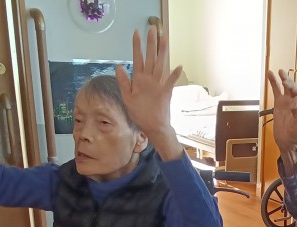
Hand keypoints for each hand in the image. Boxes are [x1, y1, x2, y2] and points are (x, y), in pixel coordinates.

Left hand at [116, 27, 182, 159]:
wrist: (152, 128)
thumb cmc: (140, 115)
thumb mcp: (127, 98)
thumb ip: (123, 82)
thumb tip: (119, 66)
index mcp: (139, 80)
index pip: (138, 59)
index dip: (137, 46)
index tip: (136, 33)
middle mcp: (149, 80)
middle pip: (151, 58)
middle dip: (151, 43)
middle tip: (152, 28)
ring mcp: (158, 86)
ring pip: (160, 65)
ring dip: (162, 53)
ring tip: (165, 39)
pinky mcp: (165, 94)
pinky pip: (170, 83)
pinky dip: (173, 76)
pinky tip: (178, 67)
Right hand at [267, 69, 296, 173]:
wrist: (286, 141)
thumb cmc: (296, 135)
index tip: (291, 107)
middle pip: (295, 89)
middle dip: (291, 85)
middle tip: (286, 83)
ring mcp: (288, 101)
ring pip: (287, 87)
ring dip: (285, 79)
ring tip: (281, 72)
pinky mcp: (279, 103)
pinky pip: (276, 90)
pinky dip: (273, 82)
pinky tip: (270, 73)